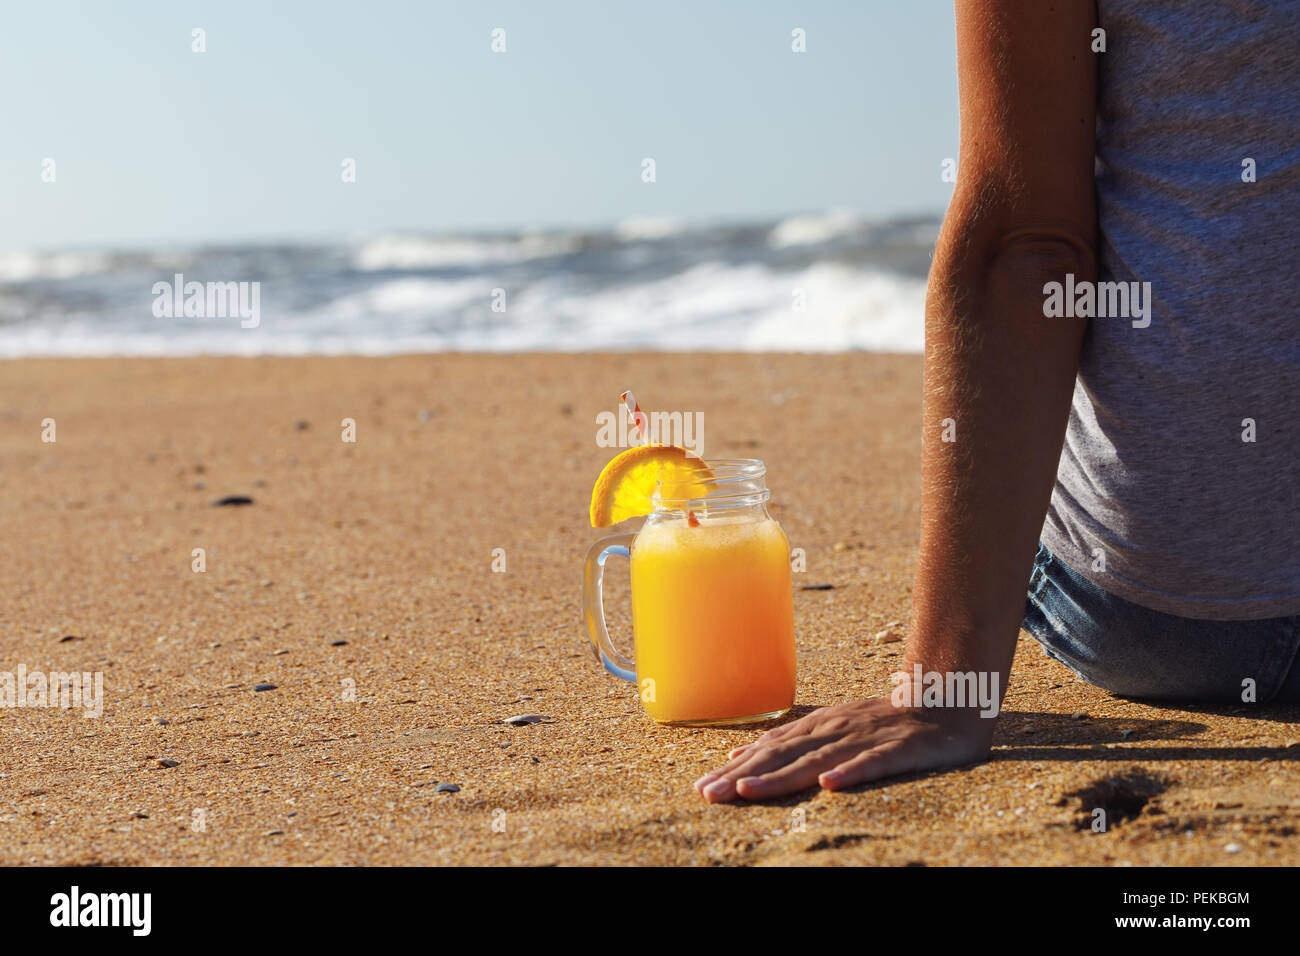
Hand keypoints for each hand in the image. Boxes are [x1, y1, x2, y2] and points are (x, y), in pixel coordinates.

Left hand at [693, 696, 994, 802]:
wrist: (948, 700)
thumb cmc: (885, 721)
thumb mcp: (832, 727)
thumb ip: (789, 742)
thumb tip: (737, 757)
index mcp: (818, 726)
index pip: (769, 749)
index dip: (735, 768)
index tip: (703, 787)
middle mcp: (835, 729)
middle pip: (783, 755)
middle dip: (744, 775)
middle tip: (709, 794)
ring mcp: (866, 737)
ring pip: (817, 759)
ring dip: (781, 776)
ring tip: (749, 791)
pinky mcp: (900, 748)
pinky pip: (873, 762)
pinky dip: (851, 772)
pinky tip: (829, 786)